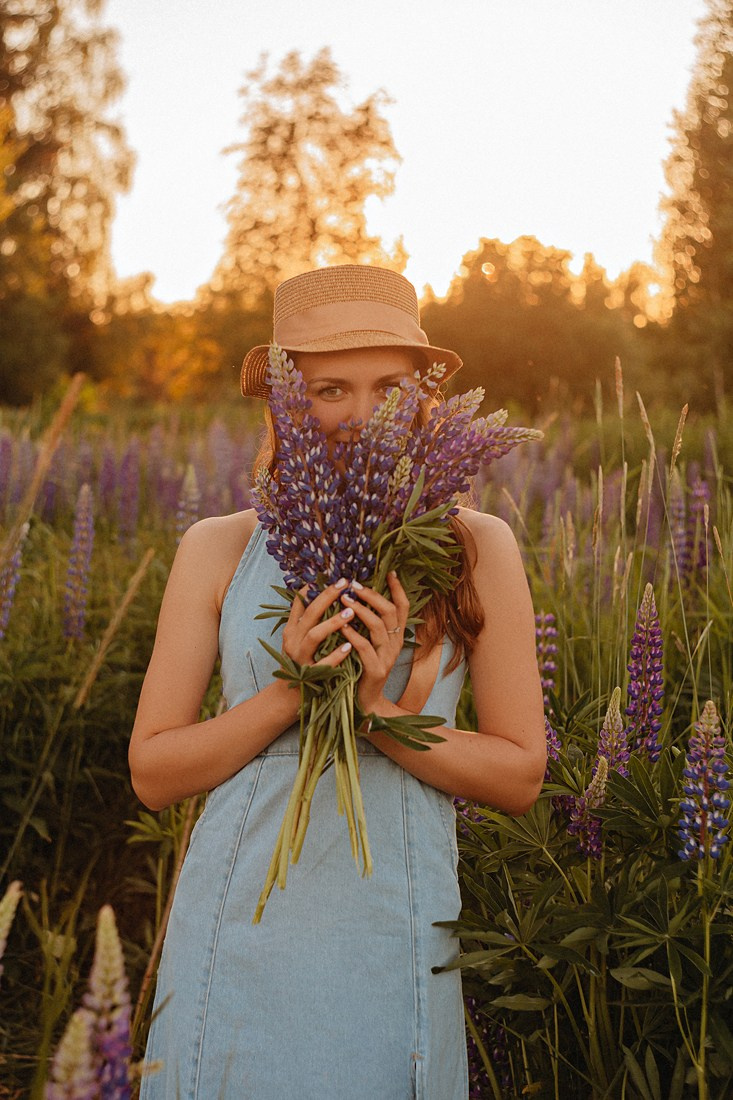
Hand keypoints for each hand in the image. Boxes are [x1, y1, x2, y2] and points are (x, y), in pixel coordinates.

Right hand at [281, 579, 355, 669]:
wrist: (289, 697)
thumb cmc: (299, 662)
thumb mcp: (296, 638)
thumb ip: (302, 617)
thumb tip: (310, 590)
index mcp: (291, 630)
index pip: (302, 603)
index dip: (319, 589)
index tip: (336, 577)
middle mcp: (293, 641)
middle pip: (310, 614)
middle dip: (328, 598)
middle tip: (346, 586)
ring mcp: (300, 657)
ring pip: (314, 636)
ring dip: (333, 623)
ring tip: (351, 612)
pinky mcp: (309, 674)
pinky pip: (323, 663)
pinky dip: (336, 655)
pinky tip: (349, 647)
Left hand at [337, 572, 409, 712]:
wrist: (365, 702)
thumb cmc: (362, 667)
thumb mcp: (370, 643)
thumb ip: (368, 623)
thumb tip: (356, 595)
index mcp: (395, 635)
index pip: (403, 607)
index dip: (398, 589)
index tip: (389, 571)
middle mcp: (395, 644)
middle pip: (390, 612)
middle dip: (372, 595)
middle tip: (353, 585)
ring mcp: (387, 657)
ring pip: (379, 627)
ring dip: (360, 611)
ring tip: (344, 601)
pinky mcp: (375, 670)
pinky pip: (365, 648)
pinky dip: (353, 635)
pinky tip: (341, 627)